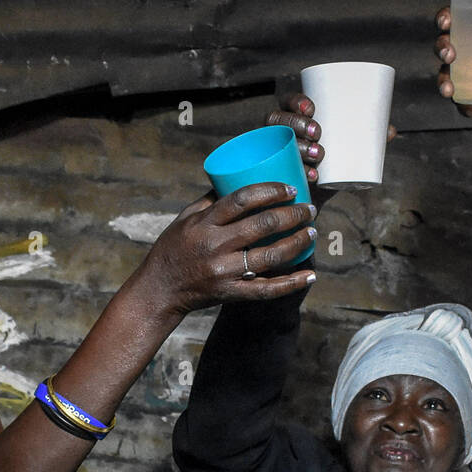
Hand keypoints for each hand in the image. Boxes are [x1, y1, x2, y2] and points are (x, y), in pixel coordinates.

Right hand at [133, 182, 316, 318]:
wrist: (159, 289)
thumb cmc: (173, 249)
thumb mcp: (185, 219)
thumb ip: (210, 201)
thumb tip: (236, 178)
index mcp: (204, 223)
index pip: (243, 199)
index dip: (271, 191)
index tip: (290, 188)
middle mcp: (215, 246)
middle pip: (263, 226)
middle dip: (292, 215)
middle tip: (308, 209)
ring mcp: (224, 272)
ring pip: (269, 256)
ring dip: (297, 243)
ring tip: (312, 232)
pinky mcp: (231, 293)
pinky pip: (266, 290)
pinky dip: (291, 283)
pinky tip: (310, 275)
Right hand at [266, 91, 397, 208]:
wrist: (310, 207)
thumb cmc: (325, 174)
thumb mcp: (344, 158)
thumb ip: (365, 145)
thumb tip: (391, 130)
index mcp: (292, 124)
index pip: (287, 103)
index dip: (296, 101)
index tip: (313, 108)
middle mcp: (277, 136)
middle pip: (278, 119)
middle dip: (298, 124)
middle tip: (319, 135)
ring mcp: (270, 155)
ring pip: (276, 142)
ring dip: (298, 147)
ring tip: (320, 157)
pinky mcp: (269, 176)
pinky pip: (270, 170)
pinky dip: (288, 172)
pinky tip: (310, 178)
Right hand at [434, 6, 471, 120]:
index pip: (453, 21)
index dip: (444, 18)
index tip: (446, 21)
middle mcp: (461, 50)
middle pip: (443, 42)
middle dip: (441, 45)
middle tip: (450, 53)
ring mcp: (458, 72)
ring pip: (442, 67)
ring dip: (441, 71)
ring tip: (449, 80)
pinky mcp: (459, 90)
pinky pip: (447, 87)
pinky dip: (446, 88)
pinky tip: (450, 91)